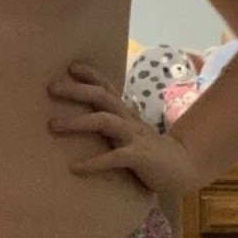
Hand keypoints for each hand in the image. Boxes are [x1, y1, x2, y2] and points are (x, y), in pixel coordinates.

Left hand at [47, 61, 201, 195]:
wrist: (186, 170)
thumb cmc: (152, 155)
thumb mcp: (131, 136)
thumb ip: (113, 130)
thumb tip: (87, 126)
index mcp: (127, 115)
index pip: (108, 88)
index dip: (91, 75)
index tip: (70, 67)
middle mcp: (129, 121)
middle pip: (102, 96)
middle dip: (77, 90)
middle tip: (51, 88)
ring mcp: (135, 137)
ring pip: (104, 121)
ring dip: (77, 122)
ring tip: (53, 125)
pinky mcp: (139, 157)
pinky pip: (114, 157)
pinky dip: (93, 162)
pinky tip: (75, 167)